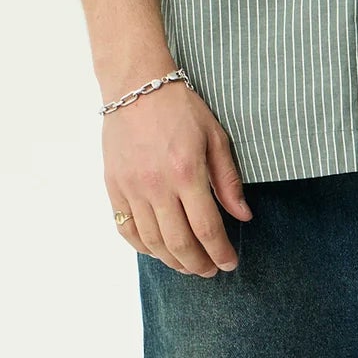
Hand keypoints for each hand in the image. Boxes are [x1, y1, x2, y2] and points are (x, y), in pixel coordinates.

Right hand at [103, 81, 251, 275]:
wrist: (137, 86)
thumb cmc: (181, 107)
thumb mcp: (215, 136)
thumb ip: (228, 180)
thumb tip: (243, 216)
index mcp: (187, 172)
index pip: (206, 228)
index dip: (220, 252)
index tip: (229, 263)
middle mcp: (157, 185)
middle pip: (179, 243)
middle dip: (198, 264)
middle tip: (209, 270)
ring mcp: (132, 188)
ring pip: (152, 242)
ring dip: (172, 261)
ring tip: (188, 265)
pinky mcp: (114, 187)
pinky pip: (126, 229)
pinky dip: (143, 247)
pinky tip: (158, 251)